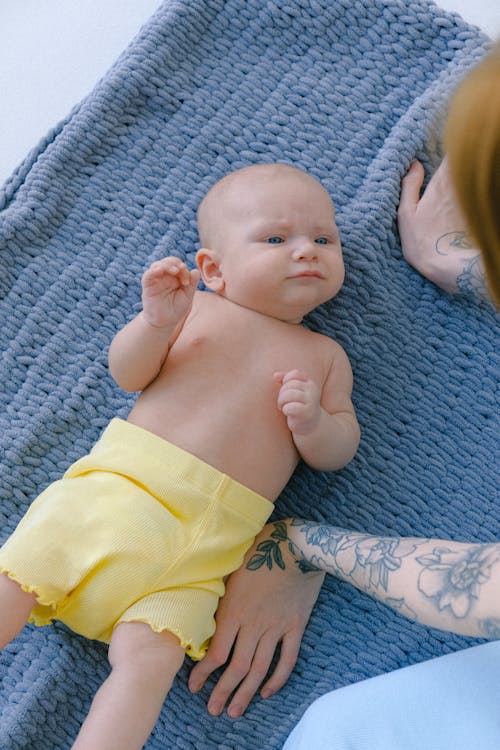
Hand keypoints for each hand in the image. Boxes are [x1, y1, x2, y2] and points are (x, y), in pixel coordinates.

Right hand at [141, 257, 199, 327]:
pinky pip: (148, 274)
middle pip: (168, 262)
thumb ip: (191, 284)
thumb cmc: (176, 309)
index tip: (186, 282)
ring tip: (174, 270)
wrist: (164, 322)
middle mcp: (165, 277)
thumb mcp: (187, 296)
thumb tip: (196, 270)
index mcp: (175, 278)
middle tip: (180, 270)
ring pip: (158, 265)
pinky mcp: (147, 285)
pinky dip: (153, 270)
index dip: (183, 269)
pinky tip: (159, 270)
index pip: (179, 266)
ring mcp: (156, 280)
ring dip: (166, 264)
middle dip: (175, 263)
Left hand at [188, 521, 324, 717]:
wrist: (297, 544)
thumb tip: (199, 601)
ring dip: (247, 692)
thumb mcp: (231, 566)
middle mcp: (254, 624)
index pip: (216, 652)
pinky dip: (278, 679)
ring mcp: (276, 627)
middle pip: (237, 667)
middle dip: (223, 691)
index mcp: (234, 610)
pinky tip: (268, 691)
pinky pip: (287, 659)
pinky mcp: (295, 626)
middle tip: (214, 710)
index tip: (195, 687)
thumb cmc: (260, 547)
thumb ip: (217, 590)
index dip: (204, 674)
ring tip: (236, 710)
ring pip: (260, 669)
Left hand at [274, 370, 321, 434]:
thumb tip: (275, 375)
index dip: (286, 381)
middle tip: (281, 402)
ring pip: (289, 394)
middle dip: (281, 394)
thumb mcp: (294, 391)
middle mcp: (313, 390)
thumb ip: (285, 380)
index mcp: (310, 383)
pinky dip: (285, 409)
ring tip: (282, 407)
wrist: (310, 424)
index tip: (286, 391)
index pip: (295, 374)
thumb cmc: (299, 405)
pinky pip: (290, 407)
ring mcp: (311, 402)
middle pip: (290, 385)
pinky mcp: (307, 413)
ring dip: (281, 401)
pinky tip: (287, 412)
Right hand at [398, 159, 482, 293]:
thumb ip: (409, 187)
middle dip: (462, 161)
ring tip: (465, 177)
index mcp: (440, 184)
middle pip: (466, 164)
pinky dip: (476, 193)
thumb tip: (414, 165)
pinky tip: (471, 200)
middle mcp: (459, 188)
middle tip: (458, 160)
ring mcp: (472, 200)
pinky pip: (479, 194)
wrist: (450, 267)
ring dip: (469, 177)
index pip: (452, 155)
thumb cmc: (423, 243)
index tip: (447, 152)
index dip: (452, 151)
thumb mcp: (406, 215)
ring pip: (473, 179)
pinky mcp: (480, 212)